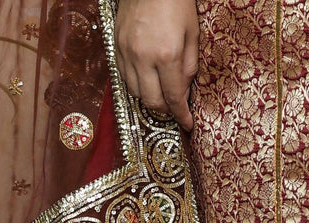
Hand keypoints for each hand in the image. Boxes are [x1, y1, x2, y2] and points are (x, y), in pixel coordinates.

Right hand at [115, 0, 198, 129]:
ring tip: (162, 92)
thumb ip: (188, 68)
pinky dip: (137, 84)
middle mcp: (143, 58)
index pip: (174, 98)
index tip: (187, 124)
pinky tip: (148, 79)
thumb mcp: (192, 36)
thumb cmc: (176, 4)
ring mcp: (126, 52)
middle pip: (152, 101)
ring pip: (136, 92)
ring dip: (150, 98)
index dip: (182, 116)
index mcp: (167, 56)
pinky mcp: (116, 45)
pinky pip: (124, 76)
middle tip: (176, 107)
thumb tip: (184, 94)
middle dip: (166, 110)